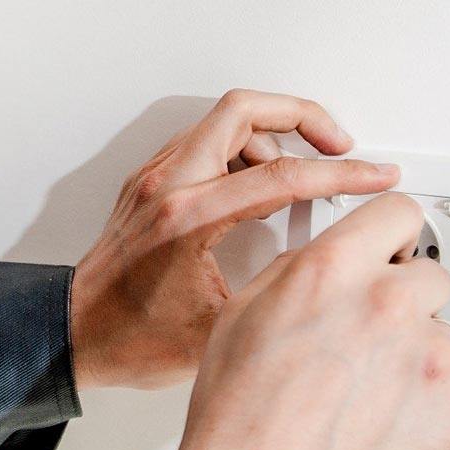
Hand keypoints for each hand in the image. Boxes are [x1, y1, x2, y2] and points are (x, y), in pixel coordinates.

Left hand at [69, 89, 400, 389]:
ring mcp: (154, 179)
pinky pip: (203, 143)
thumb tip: (326, 271)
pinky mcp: (149, 184)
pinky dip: (241, 151)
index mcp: (187, 218)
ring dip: (271, 135)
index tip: (375, 175)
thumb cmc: (130, 339)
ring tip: (300, 174)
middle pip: (244, 110)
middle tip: (338, 143)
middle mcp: (167, 186)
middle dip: (303, 116)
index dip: (341, 173)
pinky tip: (259, 187)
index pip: (281, 174)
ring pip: (222, 121)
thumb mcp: (221, 329)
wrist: (75, 336)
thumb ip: (277, 290)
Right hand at [174, 193, 449, 449]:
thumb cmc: (240, 417)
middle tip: (365, 332)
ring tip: (361, 391)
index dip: (391, 230)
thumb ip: (295, 272)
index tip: (392, 242)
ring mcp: (430, 361)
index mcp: (334, 271)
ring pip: (440, 336)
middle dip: (401, 295)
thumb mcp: (242, 313)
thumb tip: (324, 263)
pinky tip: (377, 422)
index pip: (399, 212)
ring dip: (411, 354)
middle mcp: (389, 305)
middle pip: (429, 273)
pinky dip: (422, 405)